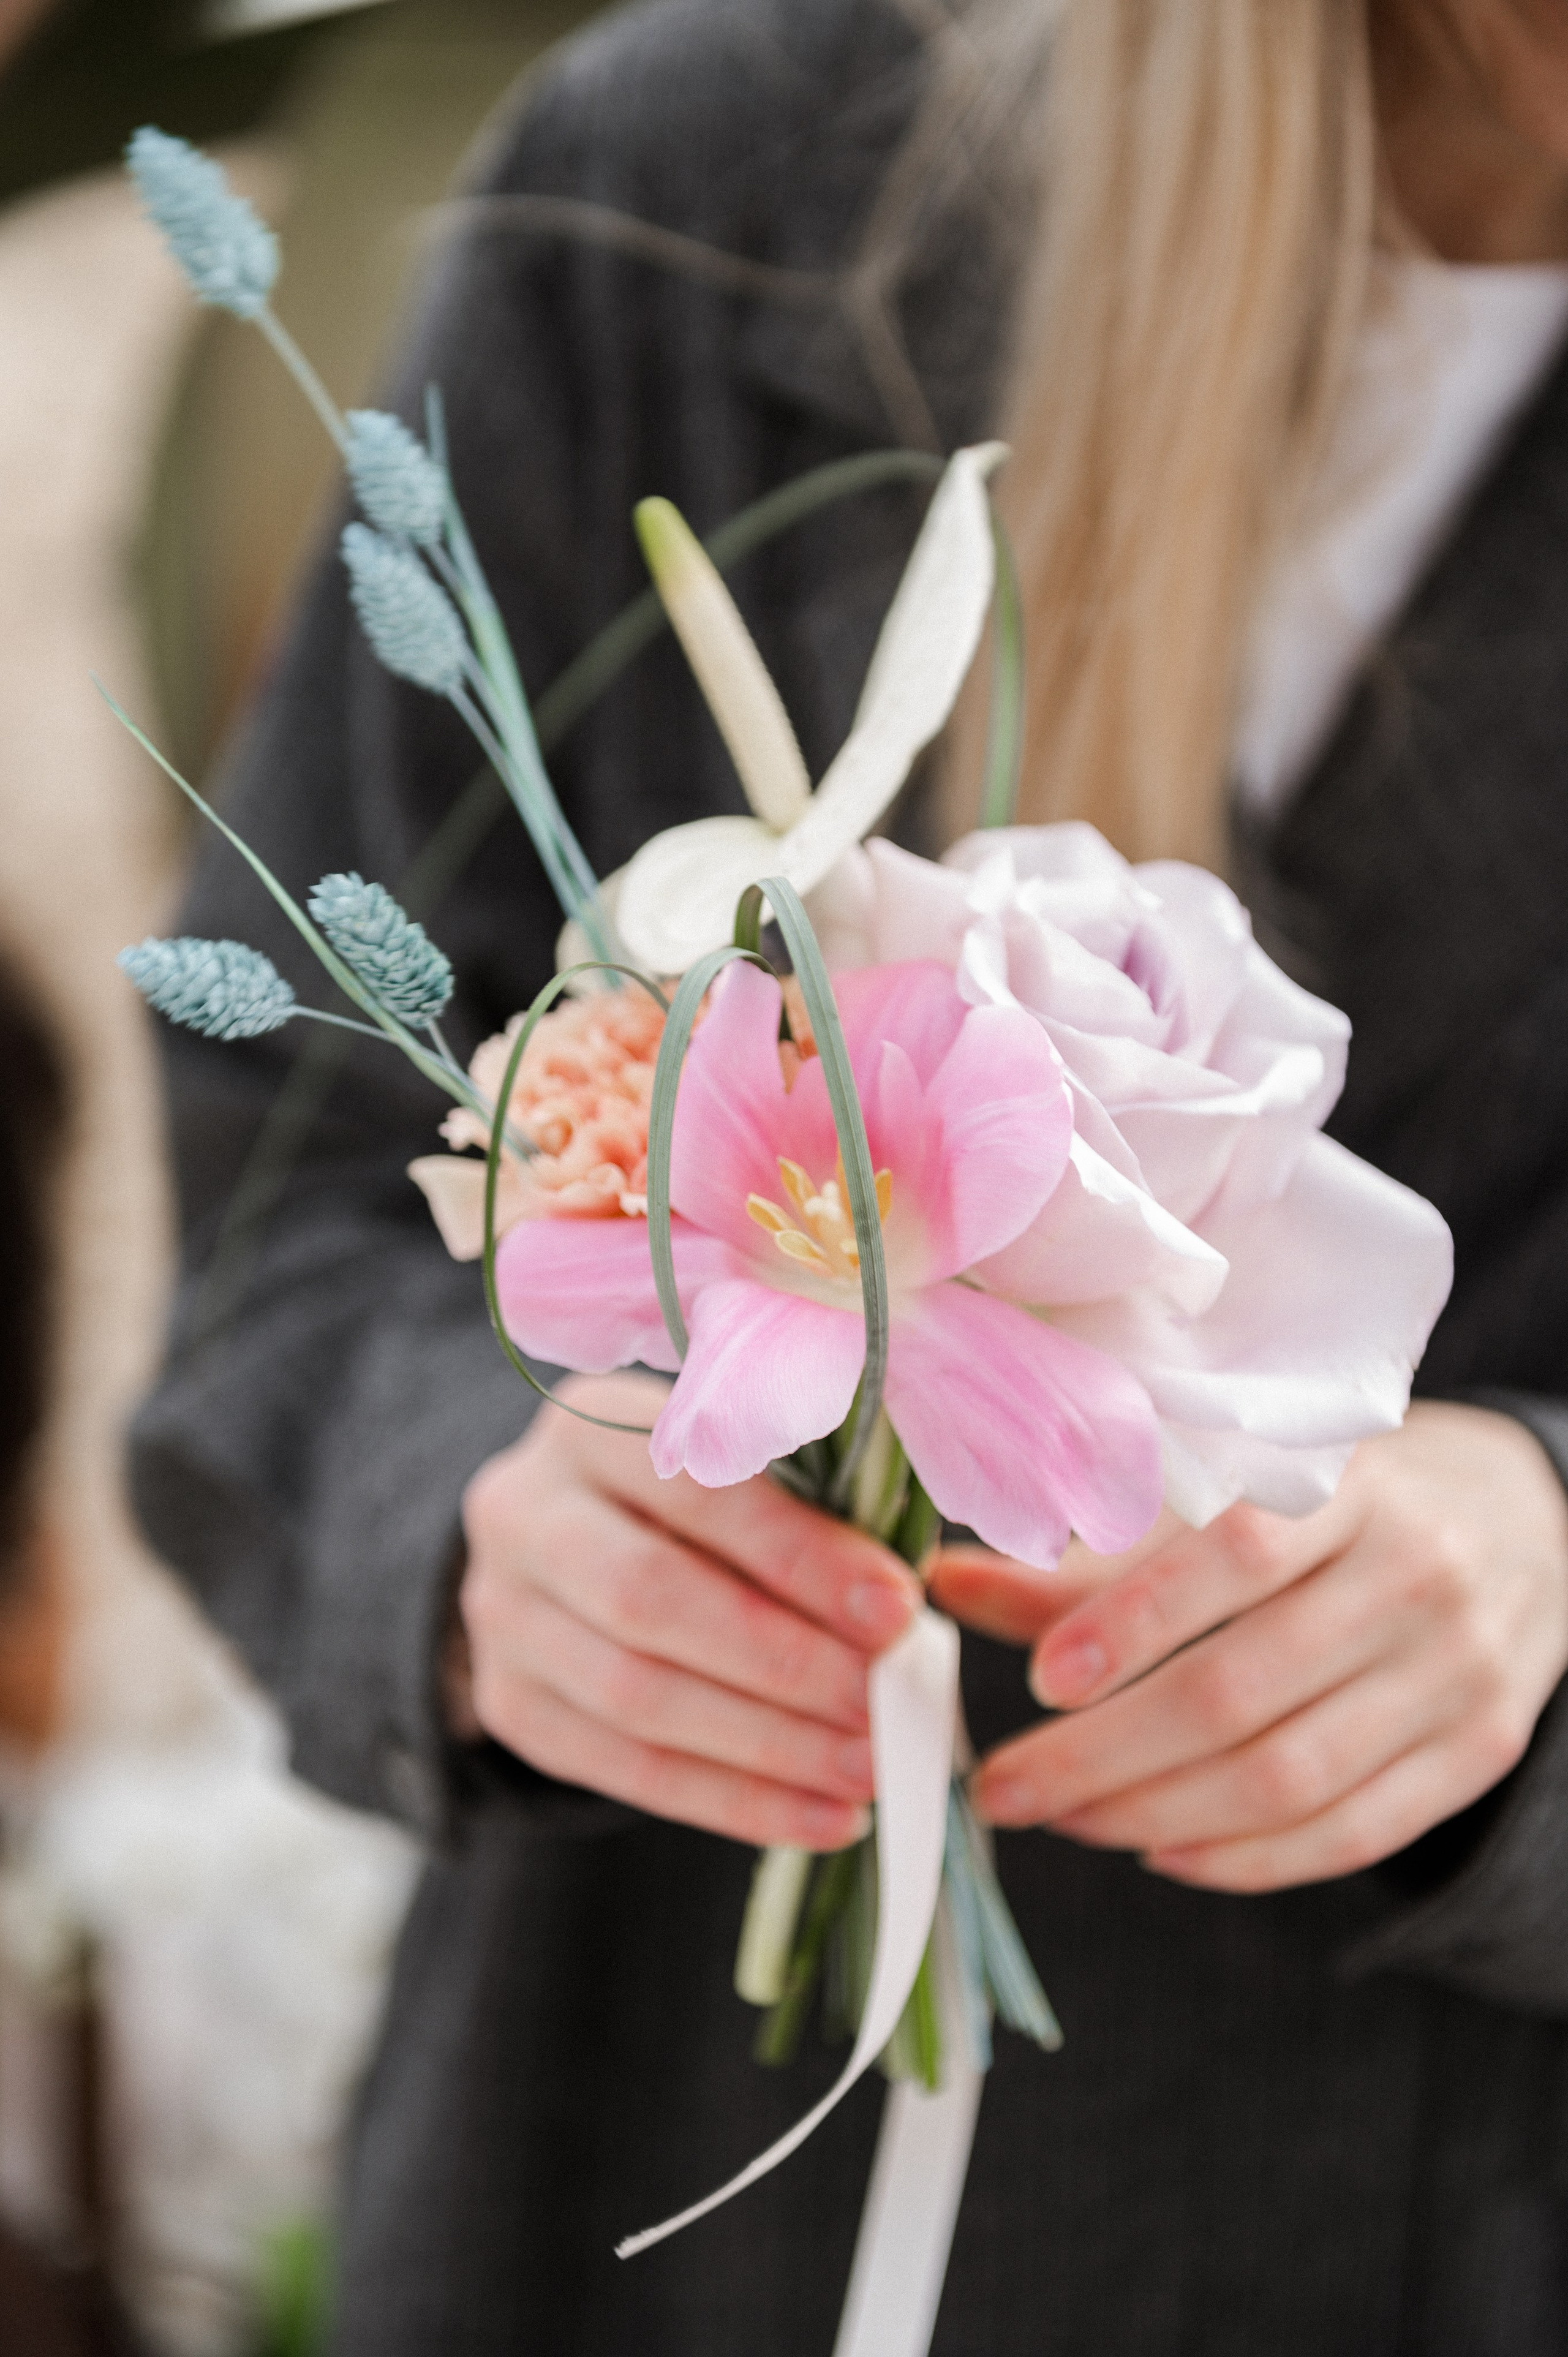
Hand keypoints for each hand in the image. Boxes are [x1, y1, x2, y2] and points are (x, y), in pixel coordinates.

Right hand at [457, 1372, 920, 1848]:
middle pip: (649, 1598)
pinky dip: (733, 1802)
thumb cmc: (691, 1496)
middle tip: (882, 1704)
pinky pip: (626, 1770)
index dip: (798, 1554)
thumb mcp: (734, 1462)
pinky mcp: (510, 1705)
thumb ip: (808, 1504)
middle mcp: (524, 1513)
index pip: (696, 1490)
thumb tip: (904, 1599)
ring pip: (635, 1696)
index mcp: (590, 1427)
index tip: (895, 1609)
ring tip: (868, 1771)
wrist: (562, 1543)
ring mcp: (503, 1615)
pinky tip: (821, 1819)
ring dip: (768, 1746)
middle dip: (783, 1662)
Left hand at [931, 1403, 1567, 1892]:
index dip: (1132, 1621)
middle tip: (1005, 1786)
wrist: (1522, 1519)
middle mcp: (1413, 1574)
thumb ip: (1088, 1553)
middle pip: (1242, 1692)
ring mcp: (1458, 1670)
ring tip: (1065, 1818)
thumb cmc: (1335, 1503)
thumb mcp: (1227, 1496)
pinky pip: (1353, 1833)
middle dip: (1102, 1755)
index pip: (1235, 1556)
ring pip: (1289, 1778)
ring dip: (1155, 1815)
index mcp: (1346, 1485)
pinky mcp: (1480, 1749)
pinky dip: (1246, 1861)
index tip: (1042, 1677)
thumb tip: (944, 1585)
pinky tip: (1160, 1852)